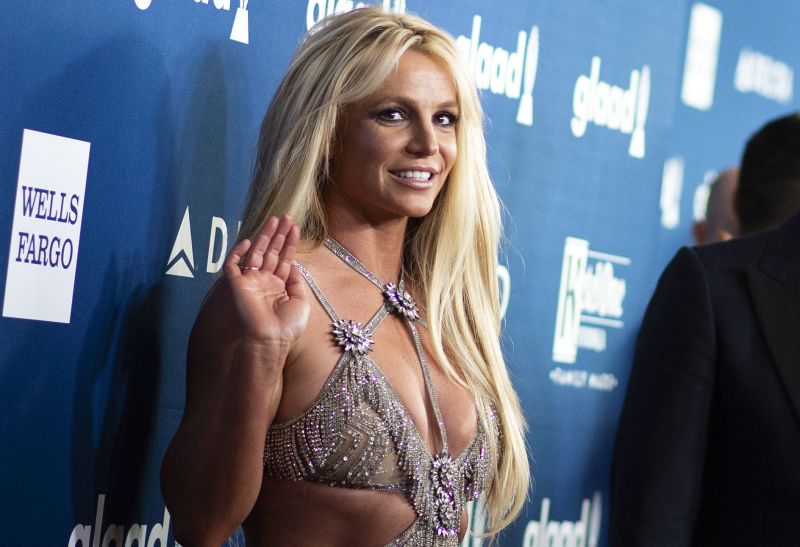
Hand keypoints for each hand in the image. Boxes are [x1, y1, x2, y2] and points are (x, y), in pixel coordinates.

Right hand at [223, 215, 308, 346]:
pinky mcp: (236, 285)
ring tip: (274, 220)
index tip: (295, 227)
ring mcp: (250, 282)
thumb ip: (296, 281)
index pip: (284, 259)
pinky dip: (238, 253)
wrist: (271, 339)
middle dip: (278, 235)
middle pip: (271, 252)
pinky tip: (250, 241)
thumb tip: (294, 264)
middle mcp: (264, 281)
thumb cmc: (287, 326)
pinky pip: (233, 265)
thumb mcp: (300, 300)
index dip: (289, 243)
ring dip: (265, 236)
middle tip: (286, 217)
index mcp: (279, 286)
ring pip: (256, 253)